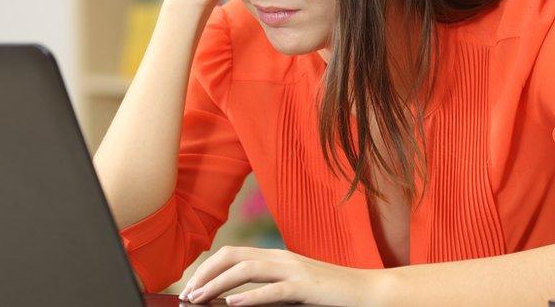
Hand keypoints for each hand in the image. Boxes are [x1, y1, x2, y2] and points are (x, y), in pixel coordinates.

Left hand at [178, 246, 383, 305]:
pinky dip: (249, 297)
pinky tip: (231, 305)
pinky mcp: (305, 287)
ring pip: (245, 270)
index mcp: (275, 256)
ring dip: (217, 284)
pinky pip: (272, 290)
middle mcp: (280, 258)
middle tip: (187, 294)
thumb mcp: (292, 288)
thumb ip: (266, 287)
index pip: (231, 254)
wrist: (368, 292)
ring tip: (200, 299)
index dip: (206, 267)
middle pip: (231, 256)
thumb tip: (233, 299)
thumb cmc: (328, 294)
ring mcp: (293, 270)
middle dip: (204, 274)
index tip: (191, 286)